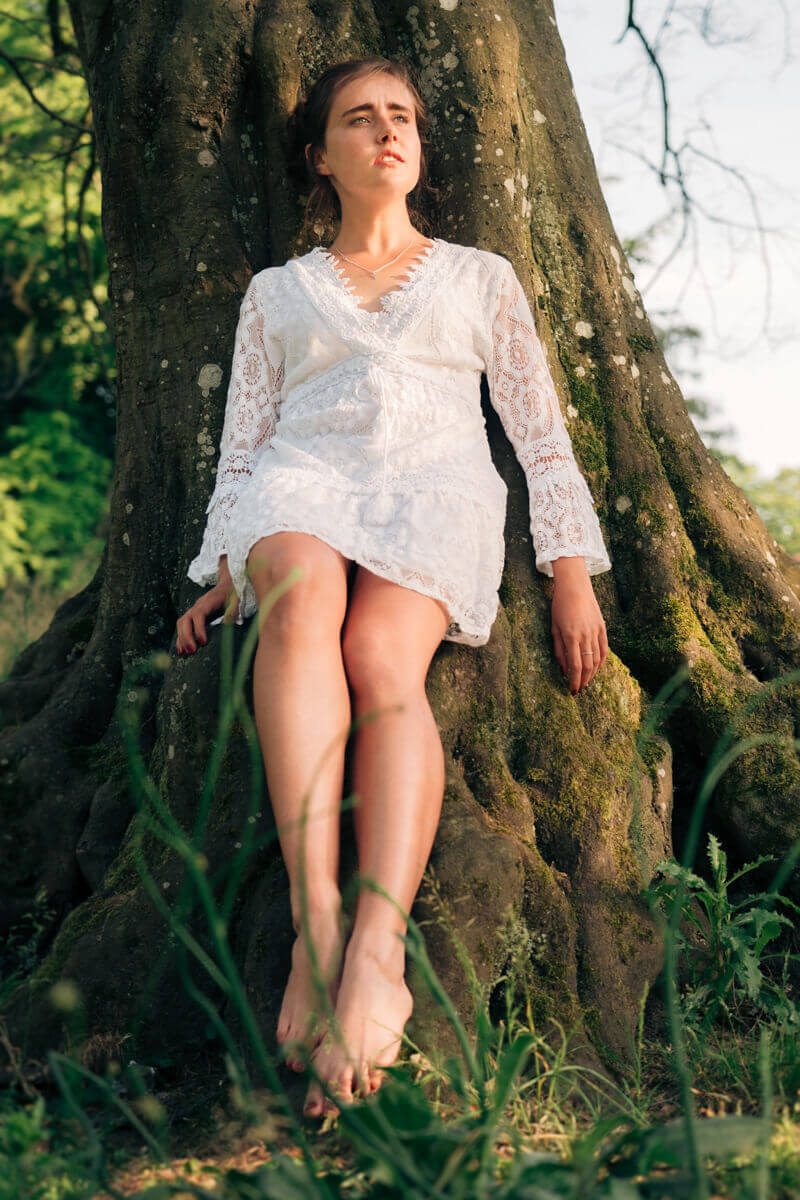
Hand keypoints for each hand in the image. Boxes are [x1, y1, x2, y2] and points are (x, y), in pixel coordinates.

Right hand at [176, 577, 239, 654]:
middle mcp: (197, 605)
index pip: (198, 615)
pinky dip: (180, 637)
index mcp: (208, 602)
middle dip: (187, 636)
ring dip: (182, 638)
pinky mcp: (193, 615)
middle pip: (185, 620)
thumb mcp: (236, 601)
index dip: (199, 628)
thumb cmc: (233, 594)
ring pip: (181, 623)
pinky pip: (182, 626)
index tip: (203, 642)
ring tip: (185, 652)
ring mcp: (193, 610)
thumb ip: (232, 611)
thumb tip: (228, 622)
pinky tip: (181, 649)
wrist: (228, 586)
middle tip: (192, 651)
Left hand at [550, 558, 607, 694]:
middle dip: (583, 681)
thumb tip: (564, 671)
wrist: (575, 586)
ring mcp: (596, 631)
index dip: (575, 681)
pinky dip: (601, 662)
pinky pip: (604, 650)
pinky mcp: (603, 628)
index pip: (575, 666)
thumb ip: (559, 651)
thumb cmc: (560, 606)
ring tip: (585, 681)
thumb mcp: (554, 628)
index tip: (572, 691)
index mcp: (571, 636)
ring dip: (592, 674)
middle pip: (588, 666)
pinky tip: (595, 669)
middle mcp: (585, 635)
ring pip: (597, 660)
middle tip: (578, 689)